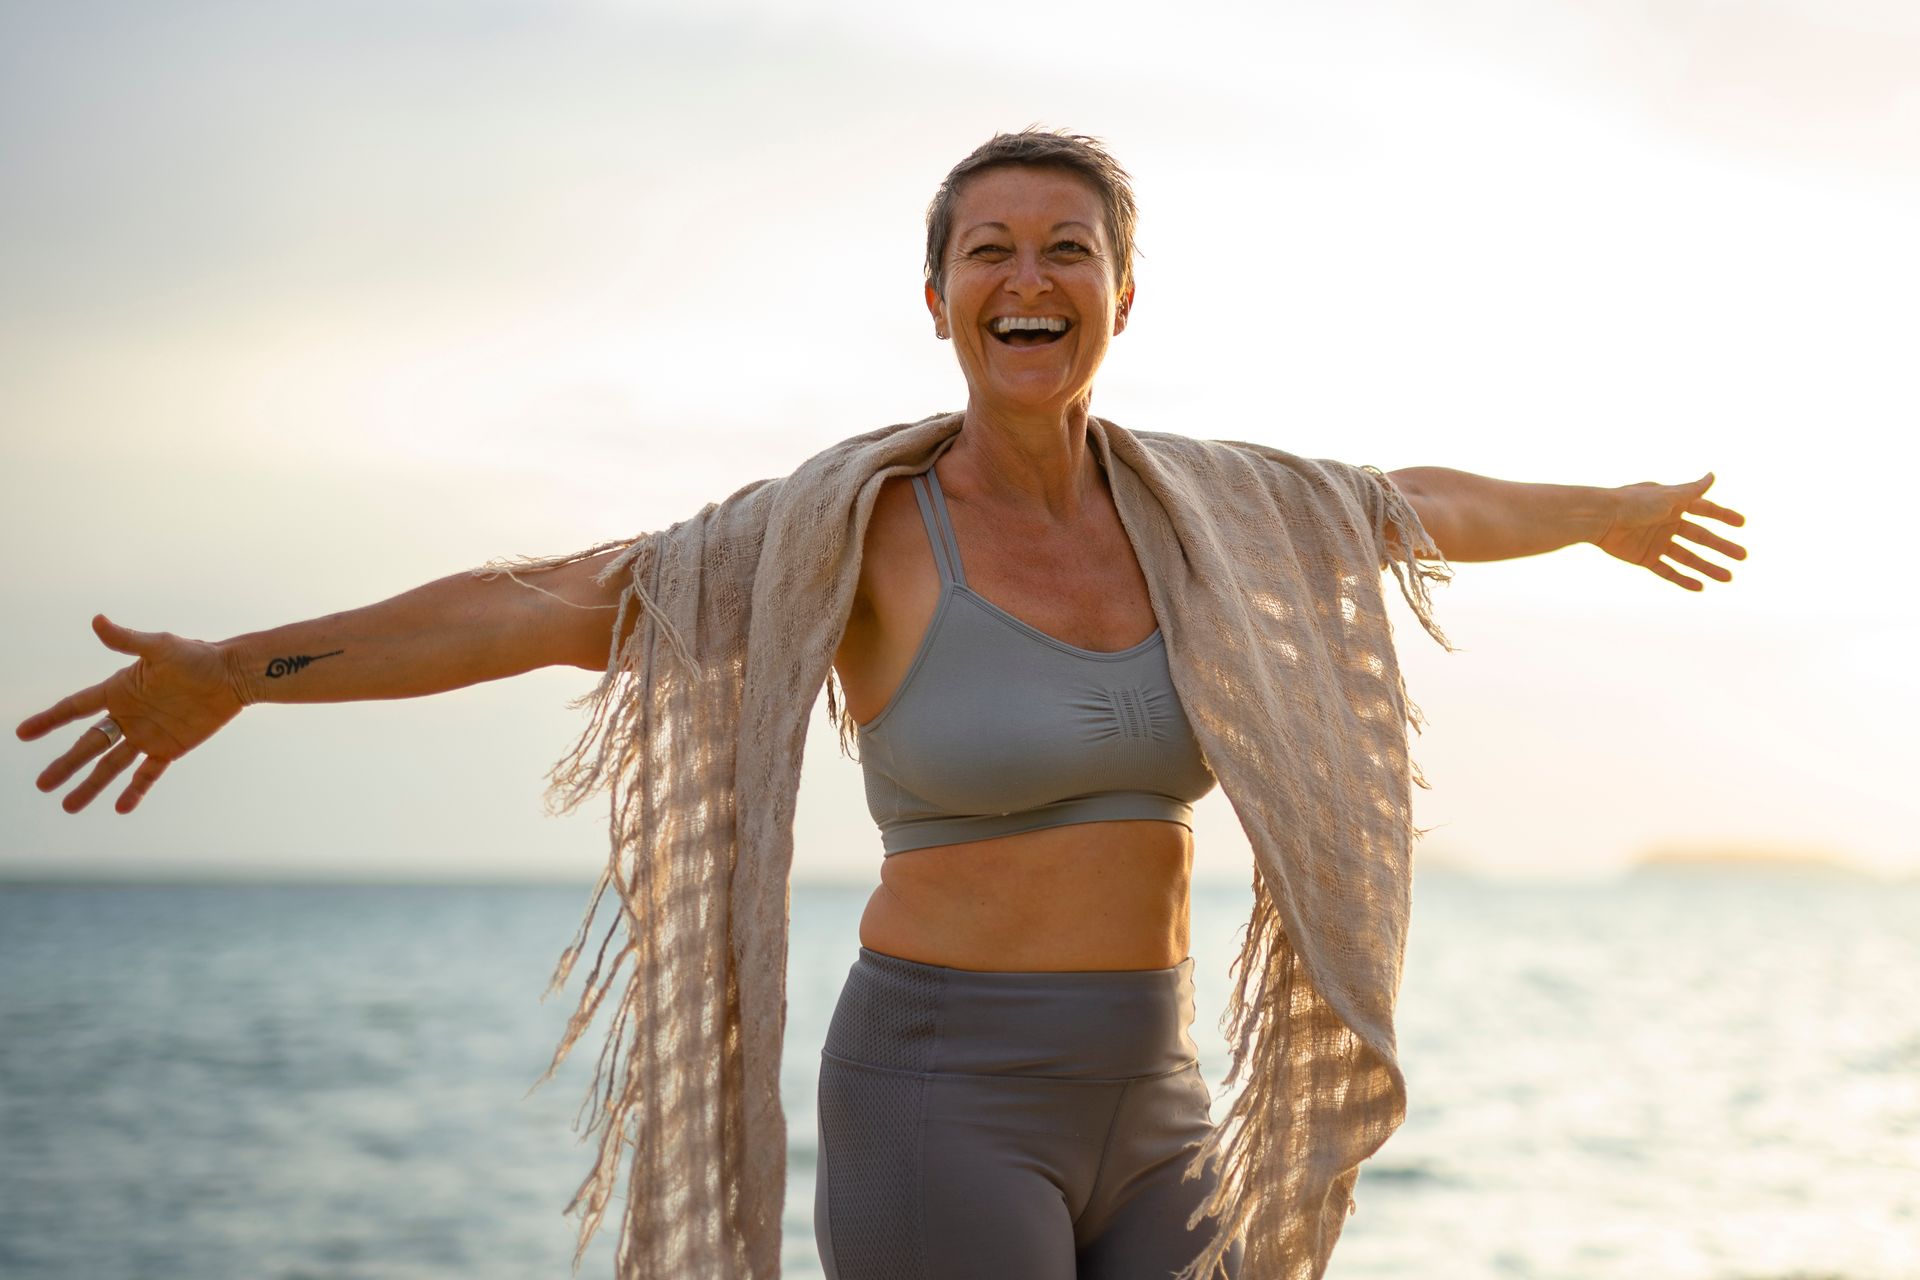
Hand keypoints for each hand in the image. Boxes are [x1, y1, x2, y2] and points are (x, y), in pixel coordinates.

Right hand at [15, 615, 244, 813]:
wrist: (233, 675)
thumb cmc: (198, 656)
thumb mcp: (160, 647)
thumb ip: (127, 641)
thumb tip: (97, 621)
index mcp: (119, 690)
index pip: (75, 708)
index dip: (49, 720)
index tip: (22, 733)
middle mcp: (128, 715)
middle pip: (89, 744)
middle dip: (65, 764)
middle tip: (41, 784)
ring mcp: (147, 734)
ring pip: (111, 765)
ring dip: (91, 785)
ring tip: (68, 806)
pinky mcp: (170, 748)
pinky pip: (148, 774)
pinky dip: (135, 791)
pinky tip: (120, 808)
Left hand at [1594, 472, 1747, 590]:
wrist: (1600, 519)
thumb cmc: (1633, 503)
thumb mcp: (1667, 496)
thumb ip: (1691, 490)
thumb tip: (1713, 475)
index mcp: (1673, 504)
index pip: (1704, 510)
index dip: (1723, 516)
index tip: (1741, 524)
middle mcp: (1667, 522)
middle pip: (1700, 537)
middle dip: (1721, 547)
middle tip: (1742, 556)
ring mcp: (1656, 541)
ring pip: (1688, 557)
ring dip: (1707, 567)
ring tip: (1728, 577)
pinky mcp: (1645, 558)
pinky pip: (1667, 570)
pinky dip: (1682, 579)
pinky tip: (1700, 587)